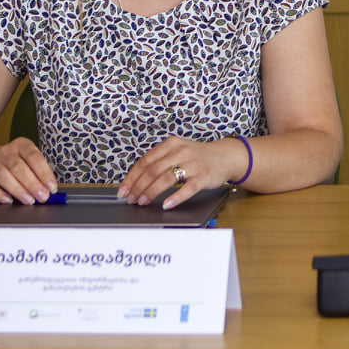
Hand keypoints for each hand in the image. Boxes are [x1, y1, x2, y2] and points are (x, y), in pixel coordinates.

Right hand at [0, 138, 57, 203]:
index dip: (44, 173)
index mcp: (21, 145)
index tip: (51, 187)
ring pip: (3, 176)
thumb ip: (40, 172)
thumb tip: (50, 189)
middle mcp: (6, 152)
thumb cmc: (18, 162)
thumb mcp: (30, 160)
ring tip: (29, 200)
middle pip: (18, 167)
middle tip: (42, 196)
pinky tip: (8, 200)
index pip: (34, 157)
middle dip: (32, 184)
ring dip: (18, 190)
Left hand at [119, 136, 234, 209]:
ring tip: (143, 202)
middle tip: (131, 199)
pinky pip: (187, 188)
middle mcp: (181, 151)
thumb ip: (159, 161)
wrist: (225, 156)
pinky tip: (166, 204)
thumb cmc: (197, 157)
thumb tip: (135, 181)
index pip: (145, 161)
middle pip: (153, 170)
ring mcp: (193, 164)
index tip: (123, 190)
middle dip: (138, 187)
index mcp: (171, 144)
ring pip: (166, 179)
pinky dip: (175, 197)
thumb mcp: (177, 151)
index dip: (132, 177)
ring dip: (151, 192)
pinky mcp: (203, 176)